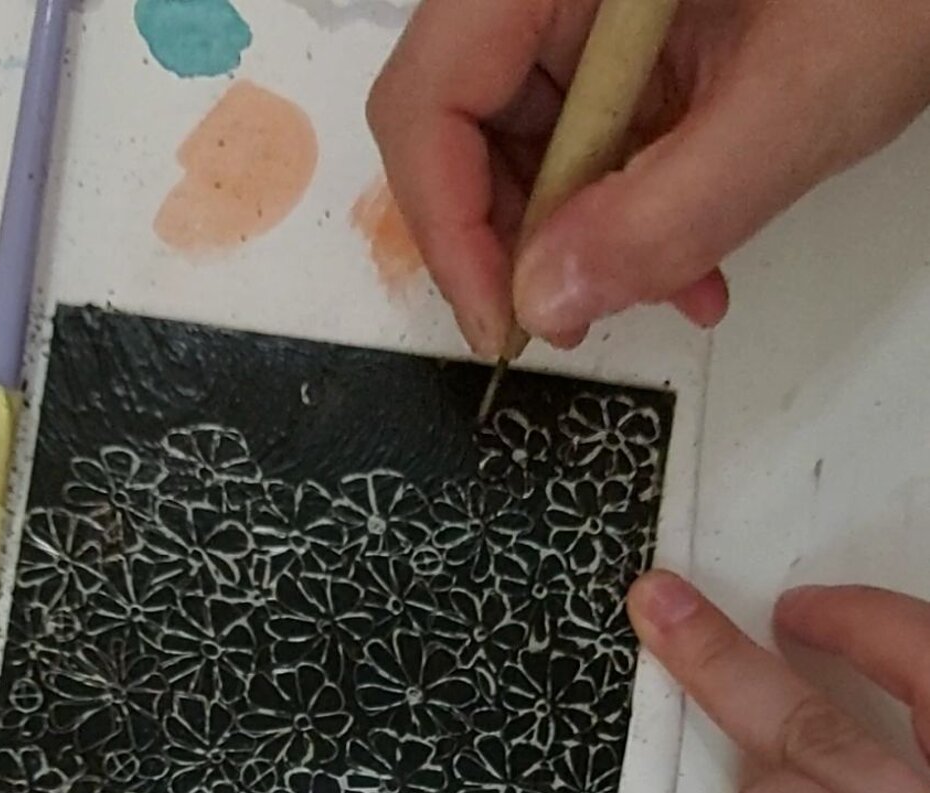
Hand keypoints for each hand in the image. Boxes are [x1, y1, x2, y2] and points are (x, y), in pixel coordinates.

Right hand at [367, 0, 929, 353]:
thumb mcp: (796, 101)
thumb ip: (667, 212)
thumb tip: (542, 304)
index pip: (434, 96)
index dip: (448, 223)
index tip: (501, 323)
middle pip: (462, 124)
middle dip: (517, 242)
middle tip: (571, 322)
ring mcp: (585, 7)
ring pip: (521, 143)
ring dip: (580, 241)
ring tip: (666, 290)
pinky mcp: (621, 38)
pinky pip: (584, 136)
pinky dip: (623, 212)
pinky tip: (687, 258)